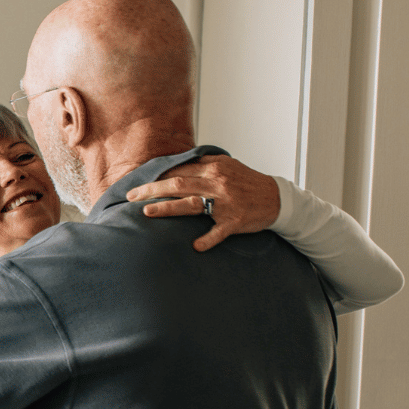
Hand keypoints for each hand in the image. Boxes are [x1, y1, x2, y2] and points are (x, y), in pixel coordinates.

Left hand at [126, 154, 279, 251]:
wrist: (277, 198)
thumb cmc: (247, 182)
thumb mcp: (226, 165)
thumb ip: (202, 163)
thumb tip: (176, 162)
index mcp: (213, 168)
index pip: (178, 170)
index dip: (156, 176)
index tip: (137, 182)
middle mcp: (217, 184)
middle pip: (178, 184)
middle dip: (151, 189)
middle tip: (131, 196)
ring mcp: (226, 203)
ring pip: (191, 205)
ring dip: (168, 208)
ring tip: (147, 212)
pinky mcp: (235, 221)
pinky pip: (218, 232)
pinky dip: (207, 239)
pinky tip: (195, 246)